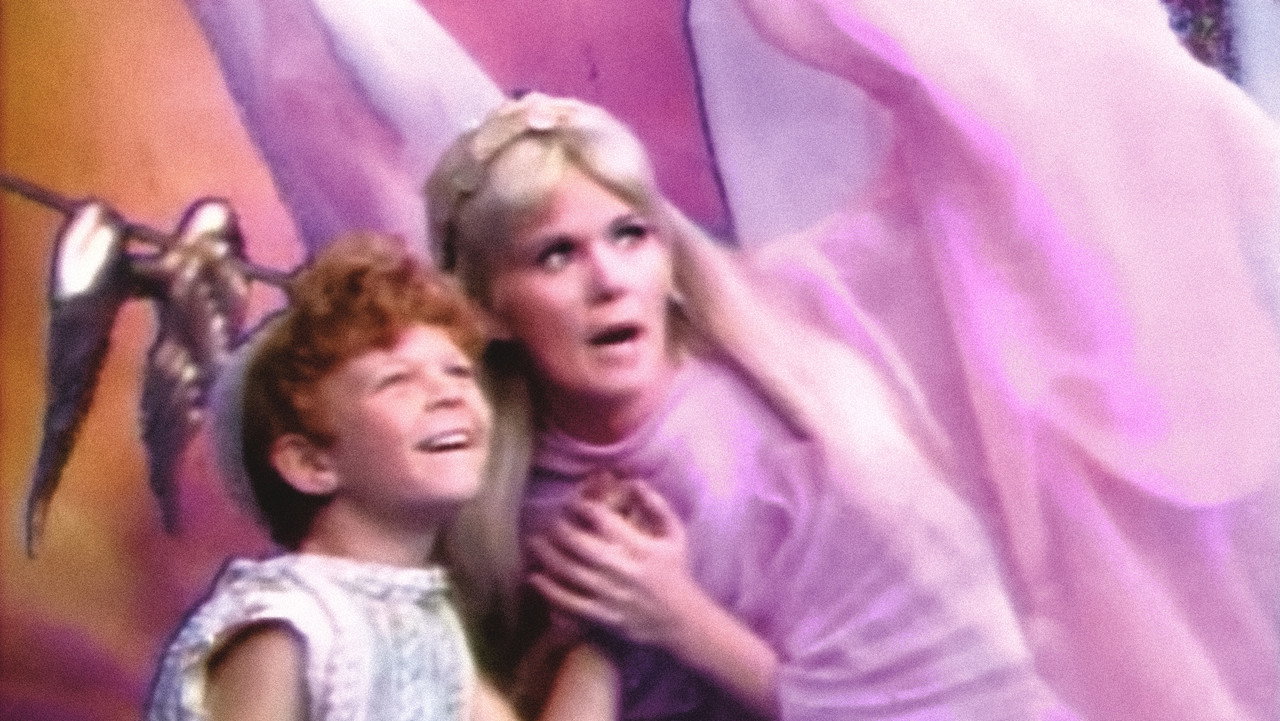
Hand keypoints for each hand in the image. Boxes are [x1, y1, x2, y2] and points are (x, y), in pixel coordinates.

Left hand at [527, 479, 700, 647]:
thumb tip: (633, 482)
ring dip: (549, 556)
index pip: (604, 521)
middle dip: (560, 530)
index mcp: (641, 548)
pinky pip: (571, 603)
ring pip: (572, 573)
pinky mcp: (604, 617)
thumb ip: (656, 505)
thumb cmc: (676, 571)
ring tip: (535, 542)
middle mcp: (624, 571)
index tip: (573, 501)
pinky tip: (535, 578)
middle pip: (582, 546)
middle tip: (549, 521)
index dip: (582, 507)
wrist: (681, 620)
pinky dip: (550, 591)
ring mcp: (612, 595)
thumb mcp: (674, 535)